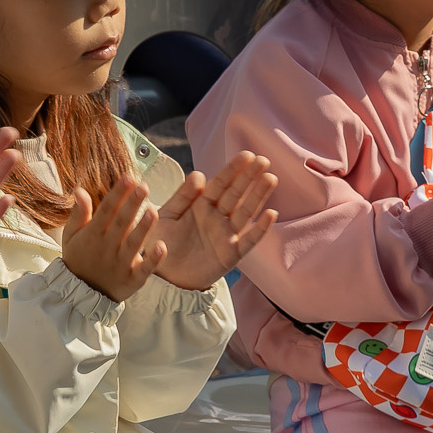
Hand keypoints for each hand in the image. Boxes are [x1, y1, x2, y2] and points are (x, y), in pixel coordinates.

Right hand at [61, 174, 164, 300]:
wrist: (80, 295)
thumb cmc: (78, 259)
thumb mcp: (70, 236)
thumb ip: (78, 214)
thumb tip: (80, 190)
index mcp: (93, 235)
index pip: (106, 210)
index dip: (117, 194)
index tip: (128, 178)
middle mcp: (107, 248)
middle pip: (121, 223)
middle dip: (132, 204)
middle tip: (143, 186)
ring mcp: (120, 265)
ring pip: (134, 244)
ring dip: (143, 228)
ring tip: (153, 211)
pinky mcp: (132, 280)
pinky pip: (144, 270)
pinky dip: (153, 260)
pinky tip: (162, 247)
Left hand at [153, 150, 277, 289]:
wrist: (162, 278)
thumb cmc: (161, 244)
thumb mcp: (165, 217)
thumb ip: (181, 197)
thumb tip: (199, 174)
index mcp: (200, 205)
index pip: (220, 183)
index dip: (233, 169)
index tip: (246, 155)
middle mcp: (216, 217)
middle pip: (236, 194)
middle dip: (249, 177)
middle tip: (264, 160)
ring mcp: (226, 235)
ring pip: (245, 212)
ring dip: (258, 196)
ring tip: (270, 179)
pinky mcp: (230, 254)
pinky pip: (248, 241)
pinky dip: (260, 230)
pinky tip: (271, 214)